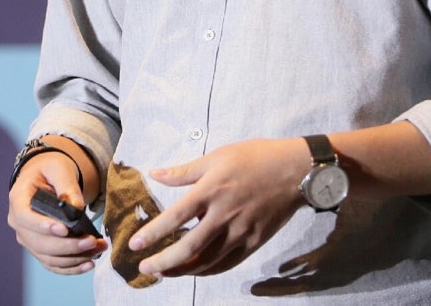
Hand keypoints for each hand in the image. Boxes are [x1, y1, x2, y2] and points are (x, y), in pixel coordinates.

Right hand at [7, 149, 105, 274]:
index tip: (65, 229)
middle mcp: (18, 222)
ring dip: (74, 258)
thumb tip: (77, 209)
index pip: (25, 217)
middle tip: (92, 241)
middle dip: (68, 246)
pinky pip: (53, 264)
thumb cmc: (50, 170)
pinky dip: (71, 267)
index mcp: (18, 199)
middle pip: (39, 243)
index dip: (42, 226)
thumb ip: (67, 185)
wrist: (47, 178)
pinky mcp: (40, 249)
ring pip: (48, 257)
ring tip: (98, 249)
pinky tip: (89, 263)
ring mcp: (28, 238)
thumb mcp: (59, 168)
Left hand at [129, 137, 305, 278]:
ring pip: (208, 260)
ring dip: (183, 270)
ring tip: (165, 272)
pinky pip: (228, 263)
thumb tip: (154, 174)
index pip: (175, 217)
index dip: (154, 233)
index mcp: (211, 190)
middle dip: (164, 261)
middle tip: (145, 269)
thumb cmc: (254, 158)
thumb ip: (184, 171)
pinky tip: (195, 270)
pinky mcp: (255, 242)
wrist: (295, 170)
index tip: (135, 245)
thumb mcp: (216, 157)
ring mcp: (241, 231)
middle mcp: (224, 214)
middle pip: (189, 247)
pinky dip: (208, 270)